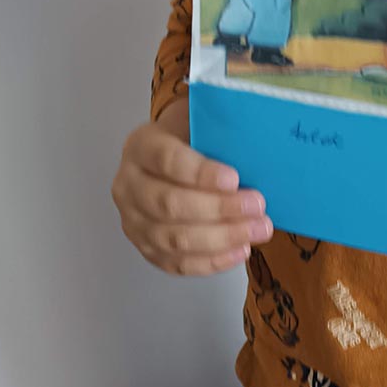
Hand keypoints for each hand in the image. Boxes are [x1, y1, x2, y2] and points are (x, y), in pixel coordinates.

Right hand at [112, 101, 272, 275]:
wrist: (166, 160)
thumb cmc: (189, 140)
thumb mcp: (197, 122)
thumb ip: (217, 130)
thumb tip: (256, 144)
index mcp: (140, 147)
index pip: (166, 160)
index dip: (200, 173)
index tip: (235, 179)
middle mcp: (129, 186)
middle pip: (169, 205)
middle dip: (218, 209)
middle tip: (257, 206)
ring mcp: (133, 222)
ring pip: (174, 239)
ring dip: (221, 238)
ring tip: (258, 230)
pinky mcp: (146, 250)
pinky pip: (178, 263)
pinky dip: (212, 261)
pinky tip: (240, 250)